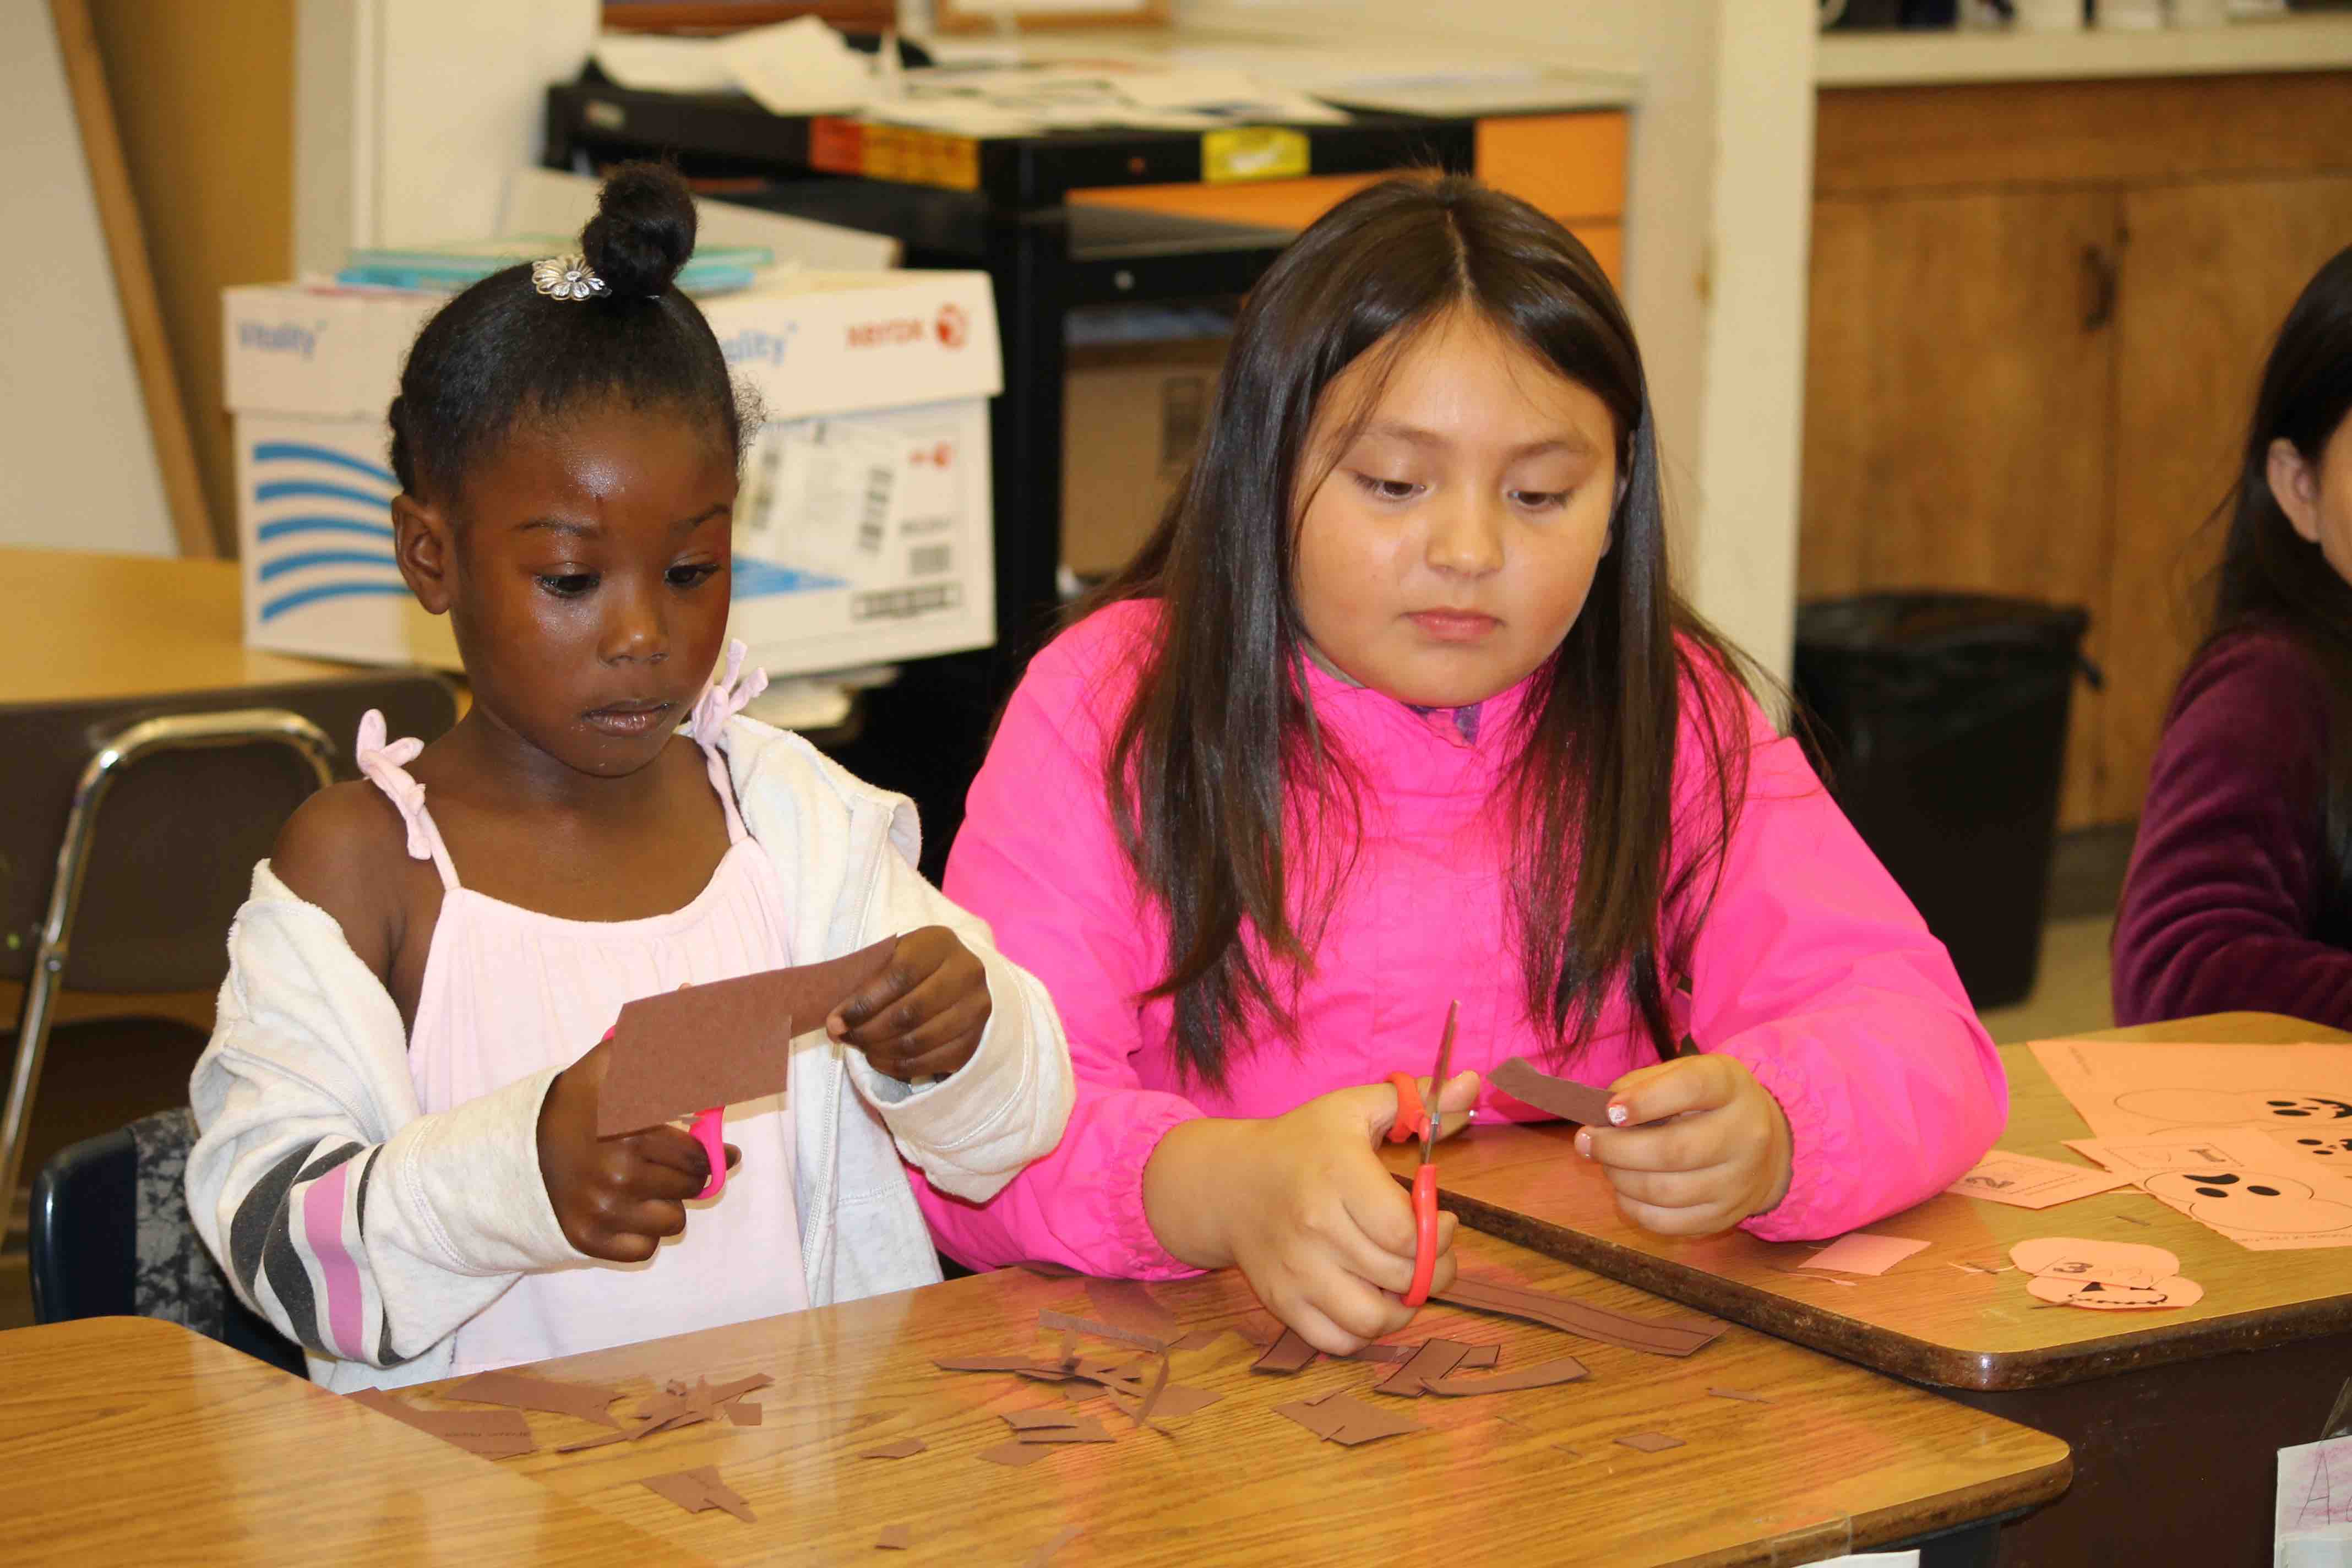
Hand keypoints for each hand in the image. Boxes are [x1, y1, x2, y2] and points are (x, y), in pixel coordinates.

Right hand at [538, 1035, 737, 1263]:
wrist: (518, 1150)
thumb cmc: (581, 1104)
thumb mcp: (613, 1062)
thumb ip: (660, 1034)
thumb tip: (692, 992)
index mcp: (629, 1126)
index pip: (700, 1152)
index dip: (712, 1150)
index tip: (718, 1149)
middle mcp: (617, 1170)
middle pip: (692, 1186)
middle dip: (687, 1174)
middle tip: (668, 1164)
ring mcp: (602, 1209)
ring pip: (674, 1220)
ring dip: (666, 1204)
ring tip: (641, 1184)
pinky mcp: (589, 1240)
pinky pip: (647, 1248)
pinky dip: (643, 1234)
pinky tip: (624, 1209)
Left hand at [828, 926, 991, 1080]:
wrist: (960, 977)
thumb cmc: (914, 965)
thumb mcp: (893, 957)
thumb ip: (865, 982)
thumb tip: (835, 1024)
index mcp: (940, 943)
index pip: (898, 976)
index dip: (863, 1003)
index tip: (835, 1021)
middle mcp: (966, 973)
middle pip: (908, 1013)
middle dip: (868, 1031)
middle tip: (845, 1038)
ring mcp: (976, 1009)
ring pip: (918, 1042)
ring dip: (880, 1051)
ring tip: (861, 1048)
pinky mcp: (976, 1039)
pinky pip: (932, 1062)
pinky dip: (899, 1067)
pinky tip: (881, 1059)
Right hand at [1141, 1070, 1480, 1354]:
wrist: (1227, 1183)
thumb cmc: (1302, 1143)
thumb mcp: (1355, 1109)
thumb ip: (1419, 1101)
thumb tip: (1473, 1084)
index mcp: (1337, 1175)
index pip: (1407, 1232)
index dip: (1442, 1235)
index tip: (1446, 1220)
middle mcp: (1314, 1227)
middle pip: (1400, 1277)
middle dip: (1435, 1271)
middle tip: (1435, 1254)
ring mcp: (1295, 1271)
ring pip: (1372, 1320)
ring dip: (1403, 1310)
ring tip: (1405, 1285)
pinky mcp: (1280, 1302)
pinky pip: (1336, 1341)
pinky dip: (1362, 1333)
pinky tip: (1369, 1302)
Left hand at [1573, 1054, 1791, 1235]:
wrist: (1764, 1147)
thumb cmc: (1705, 1104)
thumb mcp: (1683, 1074)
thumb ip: (1642, 1085)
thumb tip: (1602, 1116)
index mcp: (1731, 1086)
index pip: (1690, 1088)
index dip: (1645, 1101)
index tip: (1610, 1111)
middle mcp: (1745, 1135)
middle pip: (1673, 1150)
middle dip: (1616, 1149)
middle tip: (1587, 1142)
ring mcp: (1739, 1182)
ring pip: (1665, 1191)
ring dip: (1620, 1178)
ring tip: (1606, 1163)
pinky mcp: (1725, 1217)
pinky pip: (1667, 1222)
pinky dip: (1634, 1207)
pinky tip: (1624, 1189)